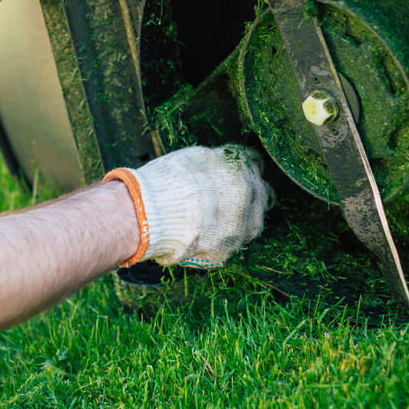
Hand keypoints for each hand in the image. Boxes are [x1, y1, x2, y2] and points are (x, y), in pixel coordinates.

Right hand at [105, 145, 273, 268]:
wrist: (145, 214)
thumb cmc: (163, 182)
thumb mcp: (194, 157)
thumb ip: (217, 162)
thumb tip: (221, 166)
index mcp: (239, 168)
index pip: (254, 164)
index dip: (245, 168)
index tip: (239, 172)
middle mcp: (247, 196)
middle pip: (262, 195)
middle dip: (250, 196)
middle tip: (233, 198)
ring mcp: (239, 226)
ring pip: (253, 224)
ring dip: (242, 221)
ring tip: (219, 220)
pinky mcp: (226, 250)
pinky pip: (231, 245)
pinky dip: (221, 240)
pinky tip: (204, 235)